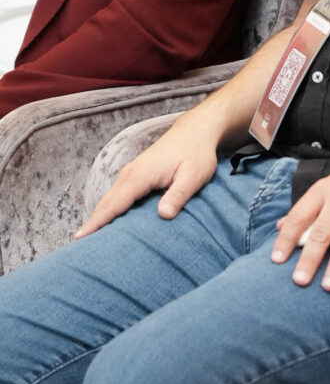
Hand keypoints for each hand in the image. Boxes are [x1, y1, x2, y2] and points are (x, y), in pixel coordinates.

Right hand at [75, 109, 220, 238]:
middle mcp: (130, 174)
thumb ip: (178, 195)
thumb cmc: (197, 153)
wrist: (195, 131)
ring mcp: (131, 174)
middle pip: (106, 204)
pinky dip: (108, 211)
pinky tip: (107, 227)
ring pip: (110, 201)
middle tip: (78, 252)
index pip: (114, 203)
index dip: (97, 222)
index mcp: (140, 175)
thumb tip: (163, 215)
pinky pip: (117, 197)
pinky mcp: (135, 176)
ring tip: (88, 245)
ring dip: (98, 219)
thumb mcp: (194, 175)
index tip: (79, 239)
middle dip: (91, 225)